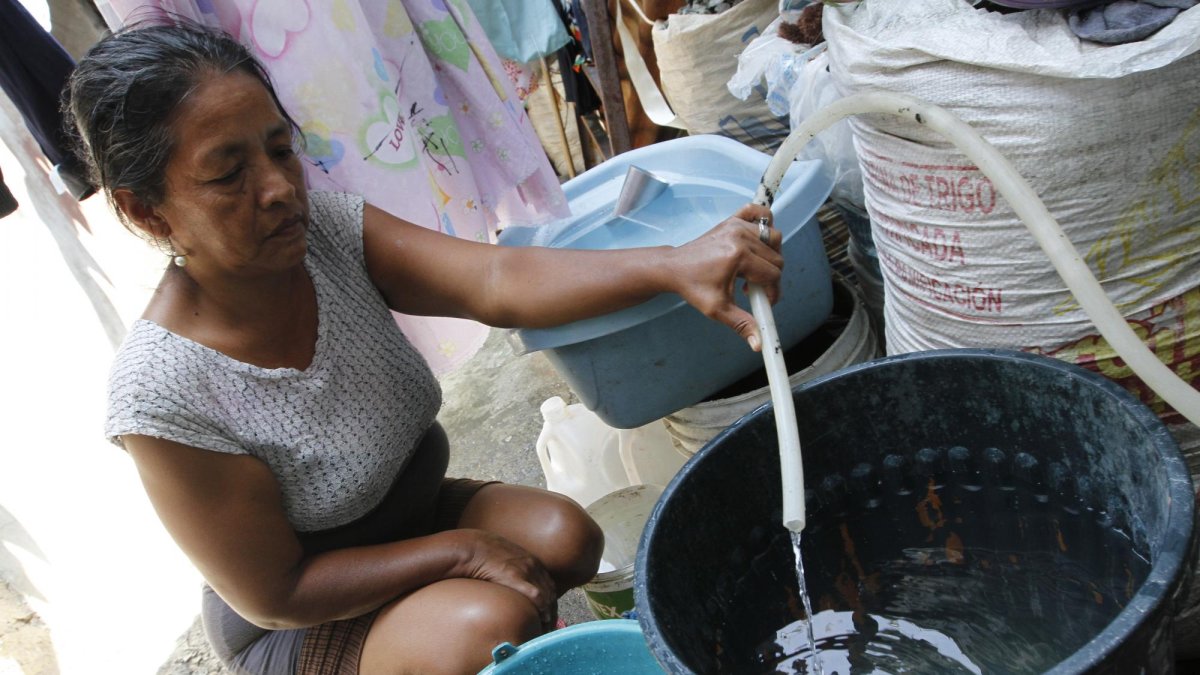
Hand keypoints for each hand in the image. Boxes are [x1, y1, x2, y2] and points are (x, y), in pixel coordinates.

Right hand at [451, 529, 557, 623]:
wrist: (474, 548)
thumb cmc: (485, 555)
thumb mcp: (506, 560)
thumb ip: (513, 571)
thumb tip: (511, 588)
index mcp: (532, 561)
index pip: (549, 585)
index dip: (551, 602)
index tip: (549, 616)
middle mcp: (533, 565)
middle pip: (551, 592)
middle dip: (552, 610)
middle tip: (551, 626)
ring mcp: (526, 571)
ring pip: (546, 595)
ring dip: (549, 613)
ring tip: (547, 627)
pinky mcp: (516, 577)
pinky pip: (536, 595)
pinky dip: (542, 607)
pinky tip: (543, 617)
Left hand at [666, 204, 782, 350]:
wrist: (673, 267)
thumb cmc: (693, 287)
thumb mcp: (717, 309)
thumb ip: (741, 324)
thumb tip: (759, 344)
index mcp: (738, 256)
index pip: (773, 274)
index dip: (772, 292)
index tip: (763, 302)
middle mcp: (740, 236)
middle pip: (777, 257)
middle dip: (771, 277)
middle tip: (754, 289)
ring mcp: (736, 224)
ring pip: (773, 238)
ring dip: (770, 255)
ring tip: (753, 270)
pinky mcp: (732, 219)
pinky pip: (759, 212)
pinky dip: (764, 222)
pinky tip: (758, 240)